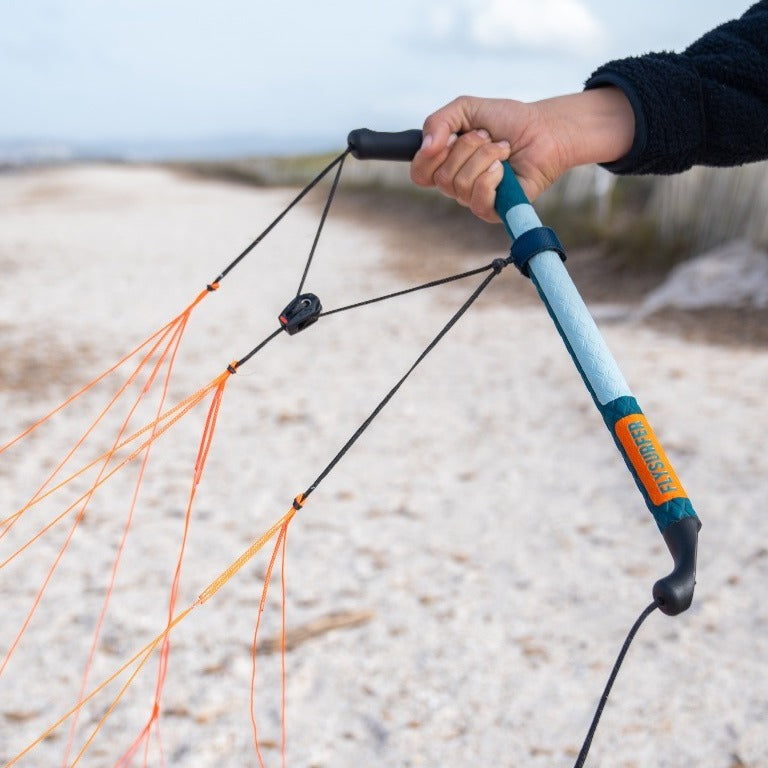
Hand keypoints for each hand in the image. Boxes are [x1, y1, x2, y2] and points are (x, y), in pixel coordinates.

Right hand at [410, 90, 634, 221]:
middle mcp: (457, 185)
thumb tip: (426, 148)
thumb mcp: (465, 109)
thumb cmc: (507, 121)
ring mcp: (475, 199)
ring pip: (461, 185)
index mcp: (446, 164)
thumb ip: (437, 122)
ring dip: (485, 157)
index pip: (419, 174)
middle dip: (467, 148)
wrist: (544, 129)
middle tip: (487, 137)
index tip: (452, 136)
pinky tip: (505, 169)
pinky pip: (478, 200)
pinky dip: (492, 177)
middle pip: (440, 177)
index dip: (430, 155)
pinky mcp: (494, 210)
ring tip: (503, 149)